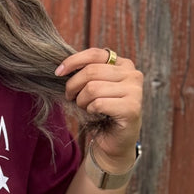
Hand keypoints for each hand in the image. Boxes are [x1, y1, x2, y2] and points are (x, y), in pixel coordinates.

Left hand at [55, 47, 142, 167]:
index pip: (94, 54)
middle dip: (74, 86)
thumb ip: (85, 72)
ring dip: (82, 101)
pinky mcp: (132, 108)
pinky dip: (91, 110)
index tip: (58, 72)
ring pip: (93, 88)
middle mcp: (133, 74)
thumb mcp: (92, 86)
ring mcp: (135, 91)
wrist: (113, 139)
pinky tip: (96, 114)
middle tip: (71, 97)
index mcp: (124, 64)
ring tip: (86, 107)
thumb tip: (62, 67)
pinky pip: (99, 103)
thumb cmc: (101, 111)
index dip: (73, 61)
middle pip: (91, 71)